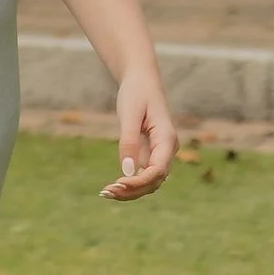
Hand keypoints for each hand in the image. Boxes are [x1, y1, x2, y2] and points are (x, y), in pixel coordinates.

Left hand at [101, 68, 175, 200]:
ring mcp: (160, 153)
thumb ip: (129, 142)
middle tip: (106, 193)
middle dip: (133, 190)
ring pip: (150, 181)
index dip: (139, 182)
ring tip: (106, 193)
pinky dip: (130, 183)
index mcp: (167, 139)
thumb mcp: (129, 114)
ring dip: (131, 190)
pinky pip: (143, 174)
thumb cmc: (136, 93)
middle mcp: (167, 149)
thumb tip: (128, 171)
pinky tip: (112, 187)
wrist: (141, 81)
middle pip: (155, 180)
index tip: (117, 184)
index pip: (158, 170)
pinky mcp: (151, 153)